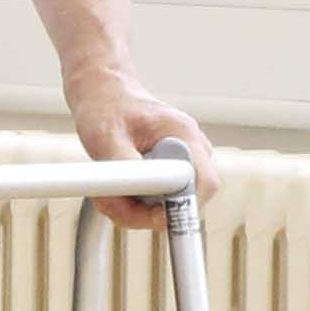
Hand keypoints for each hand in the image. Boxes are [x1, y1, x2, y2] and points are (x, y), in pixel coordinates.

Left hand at [67, 66, 210, 232]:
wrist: (106, 94)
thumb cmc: (106, 109)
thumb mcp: (106, 138)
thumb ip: (128, 170)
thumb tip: (142, 198)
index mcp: (184, 134)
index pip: (204, 184)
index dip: (182, 208)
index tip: (151, 217)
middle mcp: (193, 149)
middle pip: (187, 202)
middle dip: (146, 211)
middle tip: (110, 200)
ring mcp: (187, 162)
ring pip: (170, 207)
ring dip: (135, 208)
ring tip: (109, 188)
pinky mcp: (175, 172)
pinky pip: (160, 202)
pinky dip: (135, 203)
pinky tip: (118, 187)